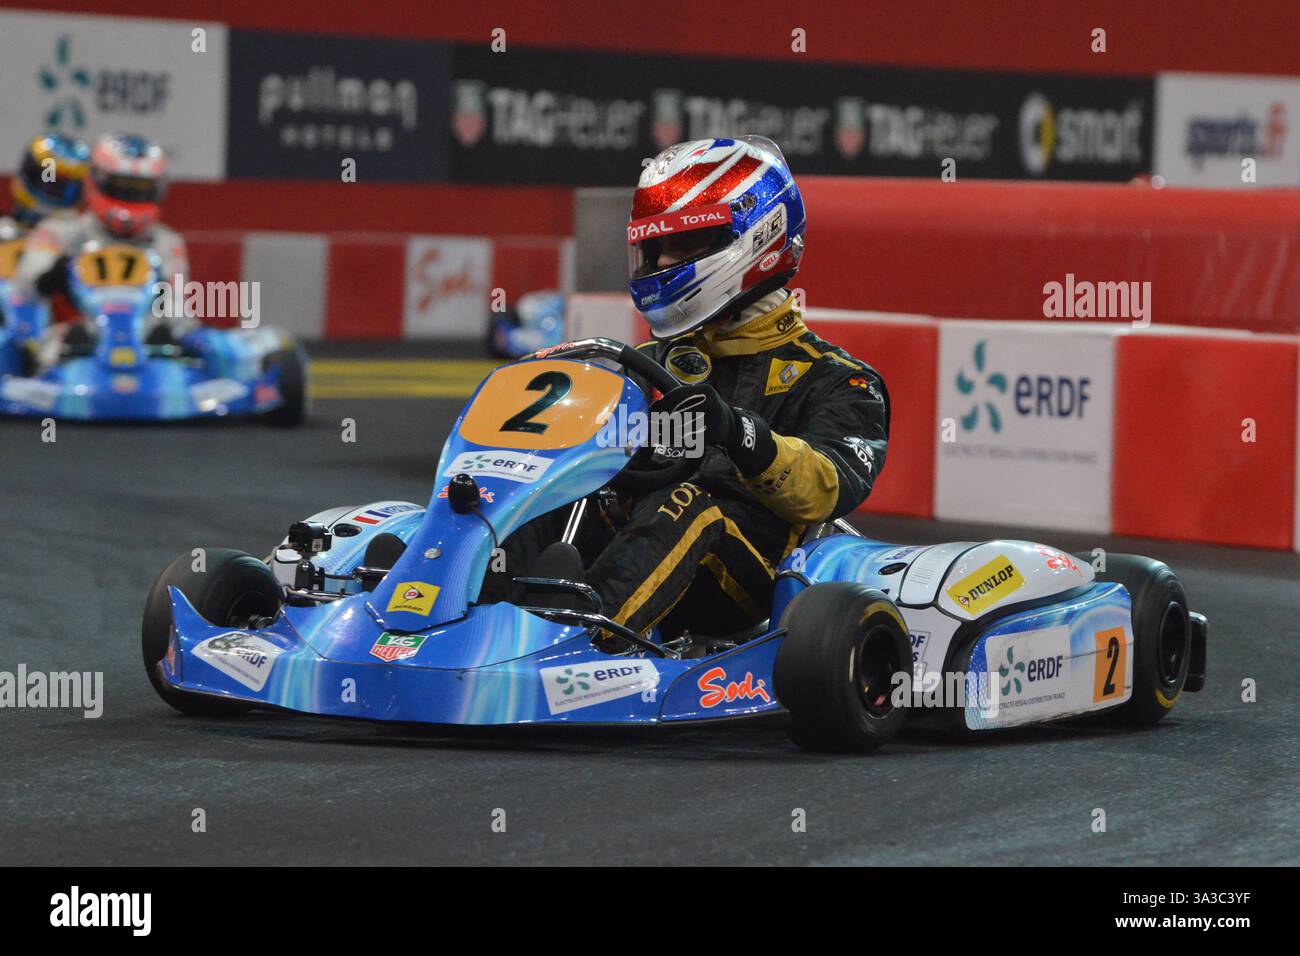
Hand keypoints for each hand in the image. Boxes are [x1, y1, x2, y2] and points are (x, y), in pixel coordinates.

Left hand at [650, 383, 775, 475]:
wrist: (730, 427)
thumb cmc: (705, 413)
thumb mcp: (693, 402)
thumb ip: (674, 402)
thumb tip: (651, 408)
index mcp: (703, 390)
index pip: (677, 395)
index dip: (662, 404)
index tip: (651, 414)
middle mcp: (711, 400)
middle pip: (679, 412)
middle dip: (664, 422)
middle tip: (655, 430)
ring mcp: (714, 416)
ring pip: (684, 426)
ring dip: (671, 434)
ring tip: (664, 437)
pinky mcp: (715, 432)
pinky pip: (693, 437)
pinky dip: (682, 441)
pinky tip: (677, 442)